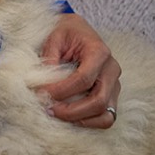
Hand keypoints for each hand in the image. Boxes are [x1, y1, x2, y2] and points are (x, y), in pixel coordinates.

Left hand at [37, 12, 120, 128]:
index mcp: (99, 52)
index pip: (83, 79)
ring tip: (58, 115)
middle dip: (71, 111)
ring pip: (106, 115)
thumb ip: (49, 58)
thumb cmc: (66, 33)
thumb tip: (42, 84)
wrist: (77, 31)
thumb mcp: (54, 37)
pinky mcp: (111, 95)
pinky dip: (88, 122)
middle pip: (98, 101)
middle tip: (48, 110)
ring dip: (81, 120)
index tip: (41, 94)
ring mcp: (114, 84)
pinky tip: (69, 117)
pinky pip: (106, 117)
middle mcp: (112, 69)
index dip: (61, 91)